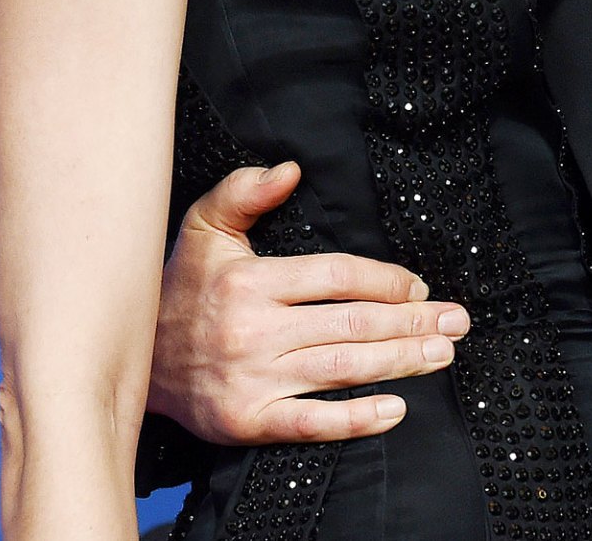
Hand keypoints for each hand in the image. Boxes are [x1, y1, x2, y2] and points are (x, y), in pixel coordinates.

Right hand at [149, 162, 470, 443]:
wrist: (136, 360)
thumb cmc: (180, 288)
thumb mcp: (203, 226)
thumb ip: (244, 191)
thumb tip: (289, 169)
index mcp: (252, 281)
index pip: (337, 277)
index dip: (386, 280)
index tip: (418, 286)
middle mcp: (255, 330)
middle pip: (352, 324)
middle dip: (412, 322)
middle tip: (456, 320)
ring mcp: (253, 379)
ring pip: (342, 370)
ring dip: (400, 362)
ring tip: (442, 354)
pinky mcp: (248, 420)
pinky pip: (311, 422)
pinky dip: (357, 419)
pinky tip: (395, 408)